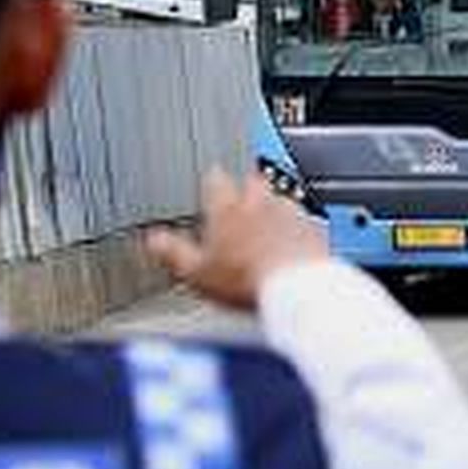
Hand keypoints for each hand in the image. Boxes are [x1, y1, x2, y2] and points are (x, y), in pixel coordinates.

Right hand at [146, 168, 329, 309]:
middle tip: (237, 215)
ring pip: (278, 201)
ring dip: (271, 214)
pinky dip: (296, 233)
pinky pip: (303, 223)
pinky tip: (290, 252)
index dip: (210, 184)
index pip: (214, 178)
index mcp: (227, 205)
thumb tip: (152, 240)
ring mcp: (290, 212)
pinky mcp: (315, 229)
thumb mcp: (196, 273)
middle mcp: (260, 200)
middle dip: (244, 195)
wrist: (299, 289)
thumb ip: (172, 252)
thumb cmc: (248, 280)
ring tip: (265, 238)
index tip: (208, 190)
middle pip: (249, 182)